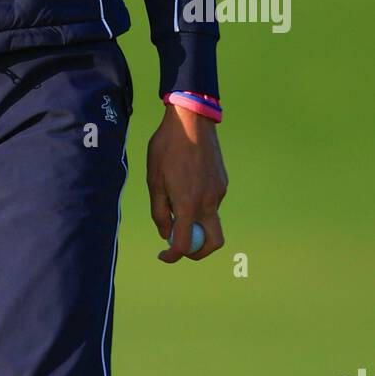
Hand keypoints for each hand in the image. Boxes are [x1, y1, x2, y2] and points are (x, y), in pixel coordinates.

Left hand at [147, 104, 227, 261]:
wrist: (191, 120)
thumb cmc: (167, 148)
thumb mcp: (153, 180)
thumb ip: (159, 211)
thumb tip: (165, 233)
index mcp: (188, 204)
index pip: (184, 244)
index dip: (172, 256)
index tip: (164, 255)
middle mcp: (208, 202)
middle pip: (213, 242)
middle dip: (199, 251)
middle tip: (181, 245)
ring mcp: (219, 192)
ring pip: (210, 218)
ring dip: (195, 219)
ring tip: (175, 194)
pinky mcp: (223, 182)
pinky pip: (212, 201)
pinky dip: (200, 202)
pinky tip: (186, 179)